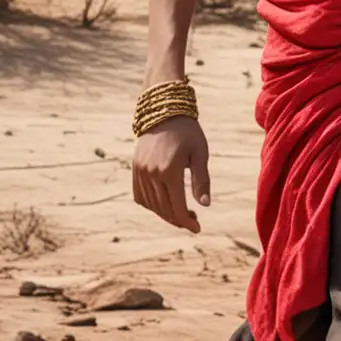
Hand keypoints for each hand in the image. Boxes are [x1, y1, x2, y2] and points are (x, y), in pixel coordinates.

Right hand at [132, 115, 211, 233]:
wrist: (164, 111)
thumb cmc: (188, 132)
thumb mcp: (200, 154)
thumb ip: (202, 181)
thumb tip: (205, 205)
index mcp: (170, 171)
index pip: (177, 207)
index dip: (187, 222)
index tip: (197, 229)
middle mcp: (152, 174)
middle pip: (164, 209)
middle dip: (179, 220)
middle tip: (193, 221)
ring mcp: (141, 172)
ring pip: (151, 205)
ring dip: (165, 214)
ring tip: (181, 213)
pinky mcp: (135, 169)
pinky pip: (140, 196)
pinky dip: (151, 205)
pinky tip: (164, 204)